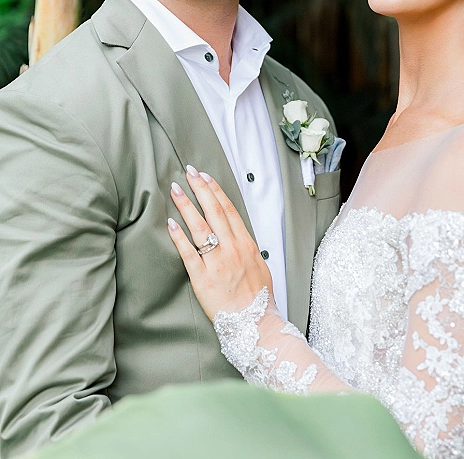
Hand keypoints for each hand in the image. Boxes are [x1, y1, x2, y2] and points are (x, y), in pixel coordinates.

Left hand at [167, 166, 273, 321]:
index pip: (229, 210)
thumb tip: (237, 235)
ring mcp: (217, 263)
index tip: (206, 176)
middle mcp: (232, 249)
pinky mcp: (203, 278)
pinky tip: (171, 223)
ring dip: (187, 206)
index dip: (216, 191)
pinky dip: (179, 237)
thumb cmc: (258, 299)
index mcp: (246, 244)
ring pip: (200, 227)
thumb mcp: (259, 266)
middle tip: (189, 172)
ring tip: (176, 190)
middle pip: (214, 212)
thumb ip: (246, 248)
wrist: (255, 325)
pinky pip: (189, 253)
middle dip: (200, 189)